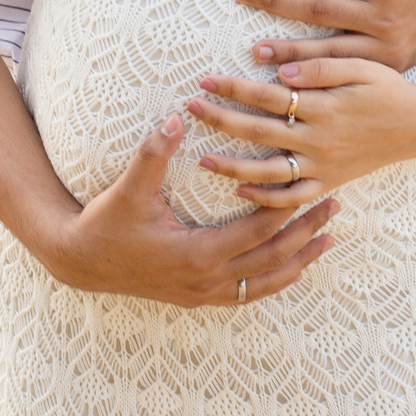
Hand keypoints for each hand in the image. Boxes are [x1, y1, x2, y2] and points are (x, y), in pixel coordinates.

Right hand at [52, 113, 338, 303]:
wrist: (81, 263)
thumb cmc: (107, 223)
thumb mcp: (128, 188)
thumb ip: (154, 153)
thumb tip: (178, 116)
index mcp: (197, 254)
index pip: (256, 232)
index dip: (287, 209)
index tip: (311, 185)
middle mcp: (207, 281)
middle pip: (272, 259)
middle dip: (306, 232)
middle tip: (335, 206)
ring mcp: (204, 294)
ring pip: (266, 283)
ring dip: (299, 260)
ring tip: (328, 239)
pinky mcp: (199, 298)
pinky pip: (249, 295)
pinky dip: (276, 281)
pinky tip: (293, 268)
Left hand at [189, 58, 415, 209]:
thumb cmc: (388, 88)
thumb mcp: (360, 66)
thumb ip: (319, 67)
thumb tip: (279, 73)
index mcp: (323, 107)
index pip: (267, 96)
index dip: (233, 88)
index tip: (205, 80)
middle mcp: (319, 140)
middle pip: (258, 131)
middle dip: (220, 120)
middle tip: (191, 108)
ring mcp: (323, 166)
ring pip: (268, 171)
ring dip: (232, 165)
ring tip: (203, 158)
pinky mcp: (330, 182)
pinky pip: (293, 197)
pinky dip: (266, 197)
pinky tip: (241, 189)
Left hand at [236, 0, 415, 73]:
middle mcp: (383, 15)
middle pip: (317, 8)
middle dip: (275, 0)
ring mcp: (387, 45)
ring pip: (329, 48)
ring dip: (290, 50)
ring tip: (255, 50)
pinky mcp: (390, 63)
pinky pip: (347, 72)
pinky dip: (319, 76)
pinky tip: (291, 79)